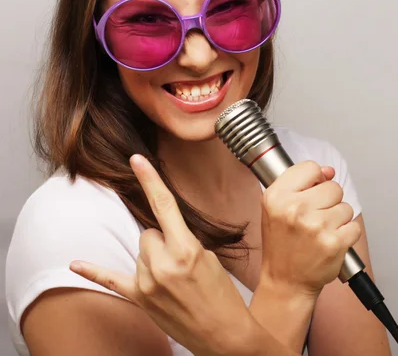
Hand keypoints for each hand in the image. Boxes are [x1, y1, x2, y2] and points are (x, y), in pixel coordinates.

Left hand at [69, 155, 255, 355]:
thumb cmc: (222, 296)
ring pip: (140, 250)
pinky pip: (111, 280)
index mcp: (186, 250)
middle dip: (163, 239)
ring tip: (174, 278)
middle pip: (149, 232)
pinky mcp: (140, 299)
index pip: (164, 205)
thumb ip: (183, 240)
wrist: (223, 334)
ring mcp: (148, 283)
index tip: (137, 160)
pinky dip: (93, 271)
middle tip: (181, 260)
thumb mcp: (210, 258)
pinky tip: (75, 264)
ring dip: (153, 257)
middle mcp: (163, 264)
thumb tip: (163, 233)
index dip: (150, 179)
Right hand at [259, 161, 361, 297]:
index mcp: (276, 197)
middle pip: (333, 187)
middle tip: (315, 219)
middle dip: (329, 202)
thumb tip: (328, 171)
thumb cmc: (282, 245)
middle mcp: (294, 209)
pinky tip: (331, 242)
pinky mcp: (334, 243)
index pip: (310, 168)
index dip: (315, 180)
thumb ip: (300, 184)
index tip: (311, 192)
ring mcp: (315, 226)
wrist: (285, 281)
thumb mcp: (277, 208)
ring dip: (338, 220)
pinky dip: (347, 235)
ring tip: (321, 232)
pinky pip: (353, 226)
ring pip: (345, 207)